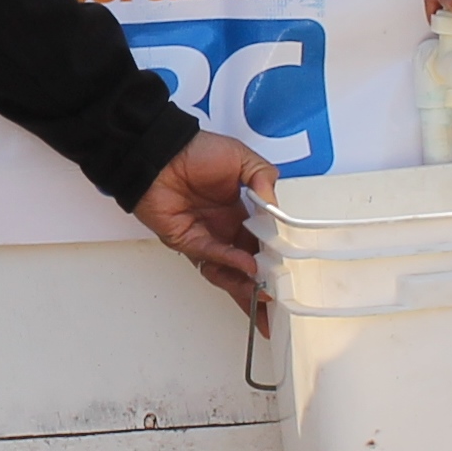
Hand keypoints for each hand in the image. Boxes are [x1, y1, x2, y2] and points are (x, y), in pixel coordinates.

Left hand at [132, 131, 276, 323]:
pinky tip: (247, 266)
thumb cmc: (195, 150)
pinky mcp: (188, 242)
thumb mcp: (240, 157)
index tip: (291, 271)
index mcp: (240, 211)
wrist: (160, 154)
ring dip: (246, 283)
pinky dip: (230, 263)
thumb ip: (263, 177)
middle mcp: (224, 228)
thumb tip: (275, 204)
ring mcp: (206, 238)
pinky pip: (212, 256)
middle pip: (247, 265)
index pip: (262, 242)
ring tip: (265, 293)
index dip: (275, 258)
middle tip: (279, 300)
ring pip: (229, 270)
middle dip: (262, 285)